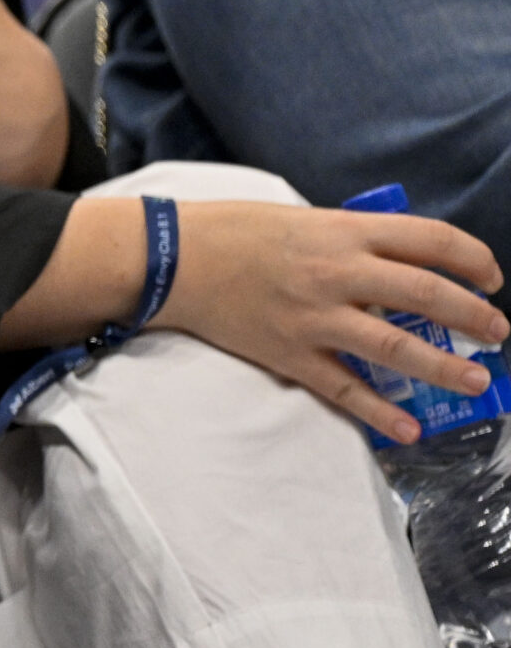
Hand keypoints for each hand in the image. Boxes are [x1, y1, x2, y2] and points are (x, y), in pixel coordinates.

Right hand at [151, 201, 509, 443]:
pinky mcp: (289, 353)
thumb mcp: (301, 218)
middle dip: (473, 316)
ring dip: (444, 367)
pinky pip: (345, 389)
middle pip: (424, 294)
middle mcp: (335, 273)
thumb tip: (400, 264)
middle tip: (498, 333)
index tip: (491, 277)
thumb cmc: (233, 231)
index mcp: (341, 231)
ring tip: (476, 382)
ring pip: (395, 347)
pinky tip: (409, 429)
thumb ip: (350, 240)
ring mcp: (313, 317)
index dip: (471, 258)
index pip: (428, 239)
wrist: (171, 259)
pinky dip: (380, 412)